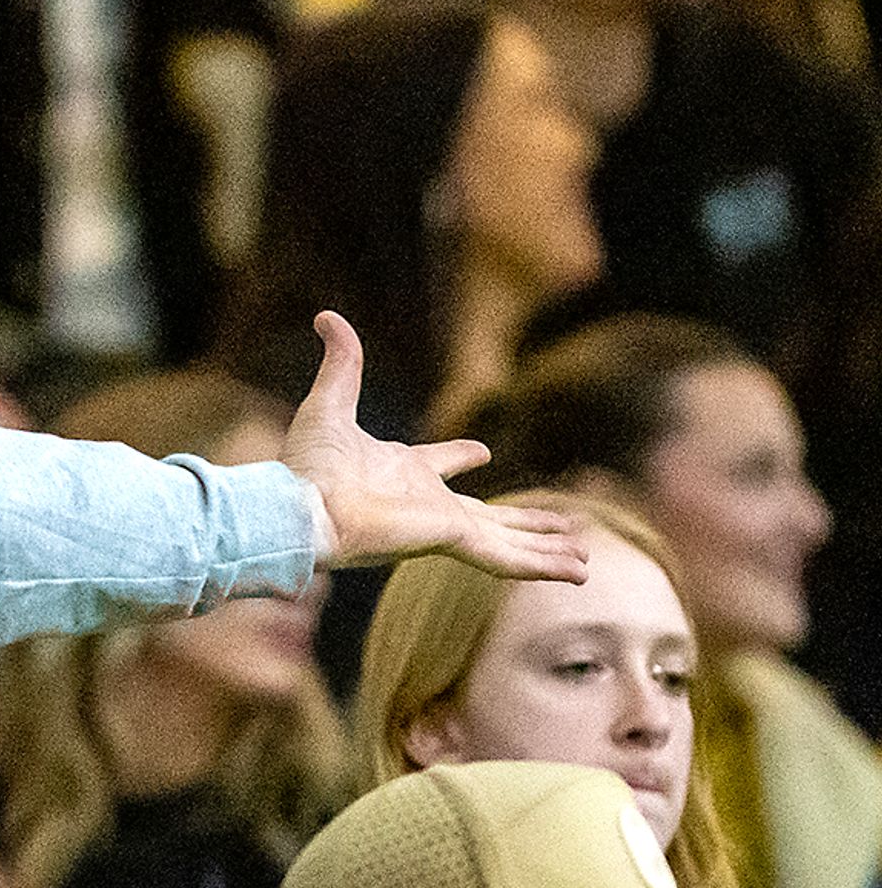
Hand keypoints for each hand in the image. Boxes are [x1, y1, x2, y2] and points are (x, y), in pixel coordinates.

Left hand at [283, 312, 585, 580]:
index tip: (482, 452)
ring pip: (510, 542)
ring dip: (547, 549)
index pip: (439, 464)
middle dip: (528, 524)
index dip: (459, 457)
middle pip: (491, 517)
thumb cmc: (308, 464)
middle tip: (564, 526)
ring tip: (585, 561)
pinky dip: (545, 565)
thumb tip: (326, 316)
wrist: (301, 504)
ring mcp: (443, 526)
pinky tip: (578, 572)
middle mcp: (427, 503)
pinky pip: (509, 559)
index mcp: (402, 472)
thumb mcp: (331, 401)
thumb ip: (341, 361)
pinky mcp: (453, 541)